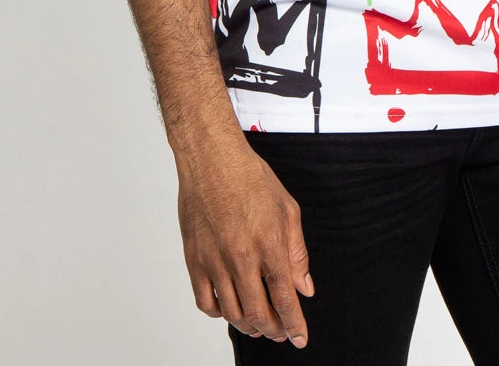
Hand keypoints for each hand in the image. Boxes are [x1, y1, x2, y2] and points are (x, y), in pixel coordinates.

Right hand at [176, 138, 315, 347]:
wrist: (212, 159)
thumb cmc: (251, 178)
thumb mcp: (287, 209)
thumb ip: (297, 252)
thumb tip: (304, 287)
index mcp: (269, 243)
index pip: (284, 298)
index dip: (294, 324)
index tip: (300, 338)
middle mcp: (241, 257)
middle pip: (258, 314)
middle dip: (273, 330)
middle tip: (281, 333)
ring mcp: (214, 261)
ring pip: (232, 313)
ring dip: (249, 326)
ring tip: (259, 323)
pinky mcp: (194, 260)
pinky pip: (205, 302)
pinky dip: (219, 313)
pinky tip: (230, 308)